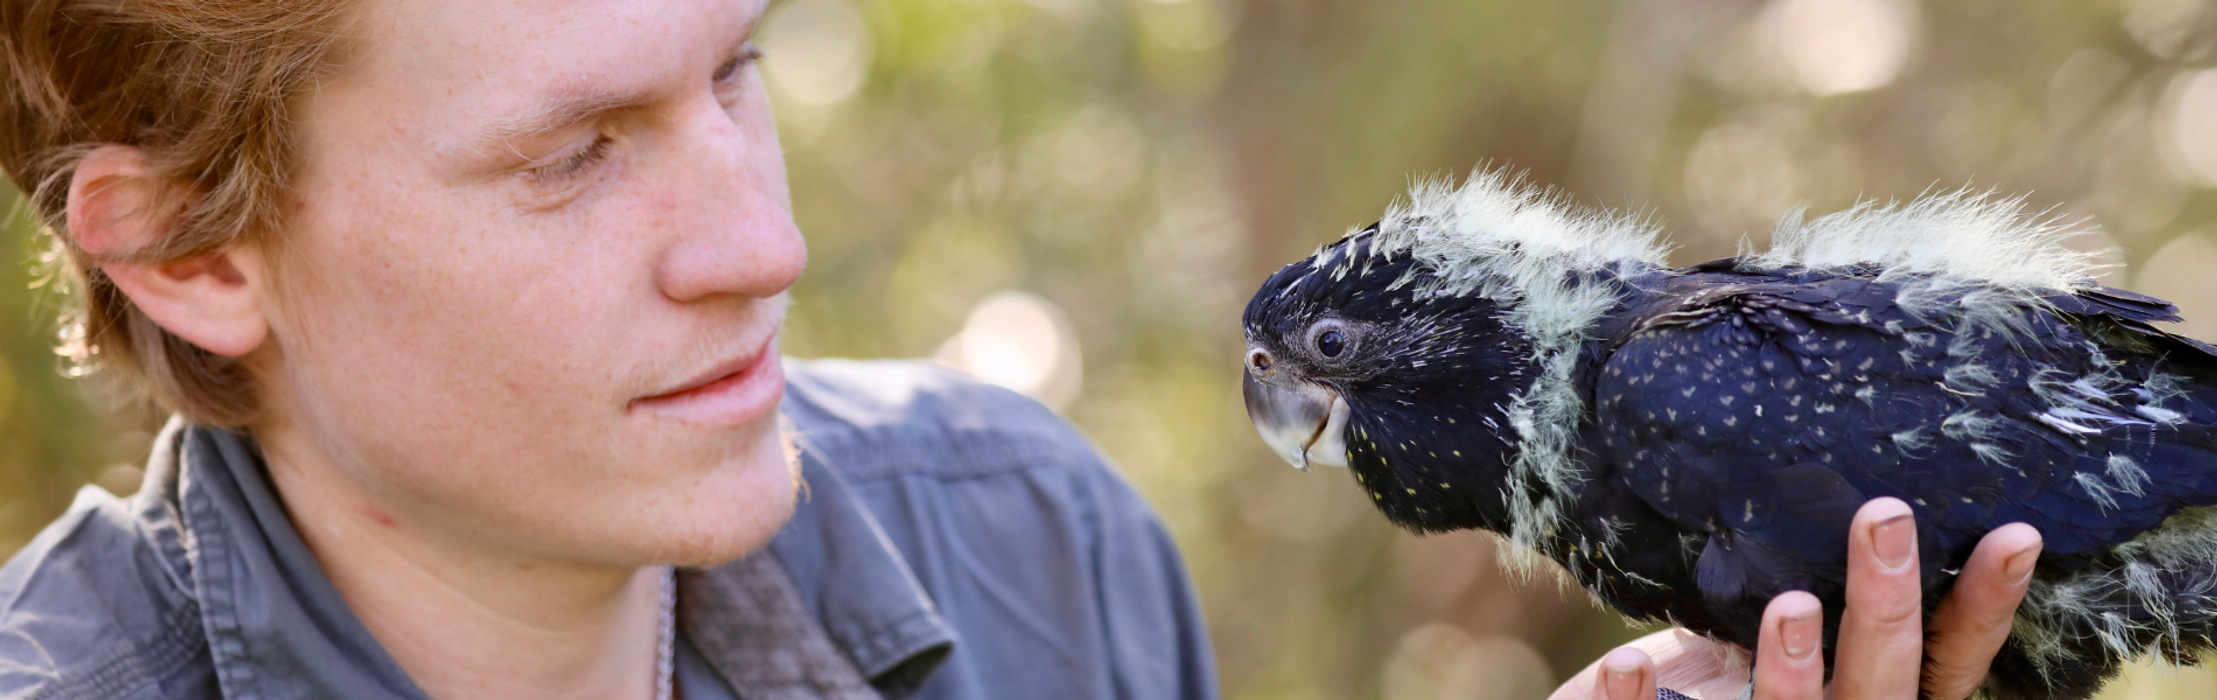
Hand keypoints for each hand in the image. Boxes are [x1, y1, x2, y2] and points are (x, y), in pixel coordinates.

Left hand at [1551, 498, 2042, 699]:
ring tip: (1791, 604)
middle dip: (1885, 607)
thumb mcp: (1778, 636)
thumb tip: (1846, 490)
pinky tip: (1624, 659)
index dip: (1983, 606)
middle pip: (1881, 686)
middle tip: (1884, 516)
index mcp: (1873, 696)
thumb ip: (1815, 589)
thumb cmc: (1722, 681)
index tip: (2016, 533)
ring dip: (1793, 669)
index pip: (1946, 661)